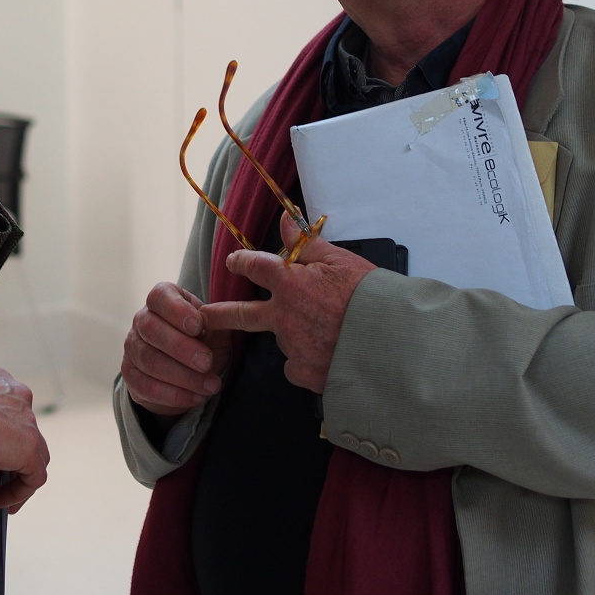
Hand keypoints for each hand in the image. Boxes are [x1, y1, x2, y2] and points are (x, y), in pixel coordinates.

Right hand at [0, 366, 49, 512]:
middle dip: (12, 453)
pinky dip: (19, 491)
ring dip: (18, 475)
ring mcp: (26, 420)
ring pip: (34, 453)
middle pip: (22, 429)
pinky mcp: (30, 446)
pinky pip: (33, 476)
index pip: (6, 406)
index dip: (0, 431)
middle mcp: (17, 395)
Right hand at [121, 282, 228, 417]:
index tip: (198, 326)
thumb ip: (216, 322)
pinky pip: (146, 386)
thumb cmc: (203, 340)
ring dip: (183, 376)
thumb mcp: (214, 328)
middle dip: (181, 348)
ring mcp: (132, 347)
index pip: (160, 296)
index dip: (177, 310)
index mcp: (162, 300)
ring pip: (150, 360)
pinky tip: (196, 397)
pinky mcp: (130, 375)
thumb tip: (215, 320)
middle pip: (152, 330)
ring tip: (210, 385)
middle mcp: (142, 319)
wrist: (190, 370)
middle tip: (206, 362)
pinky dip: (174, 395)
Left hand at [201, 214, 375, 392]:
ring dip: (295, 333)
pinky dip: (307, 360)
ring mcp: (292, 348)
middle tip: (202, 316)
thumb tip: (285, 220)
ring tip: (329, 332)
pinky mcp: (304, 374)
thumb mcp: (341, 261)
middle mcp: (284, 317)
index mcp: (291, 284)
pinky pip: (297, 365)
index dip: (242, 261)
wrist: (393, 342)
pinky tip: (329, 354)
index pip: (256, 266)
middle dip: (218, 314)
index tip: (233, 261)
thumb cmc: (371, 297)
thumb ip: (308, 244)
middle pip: (241, 314)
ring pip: (284, 339)